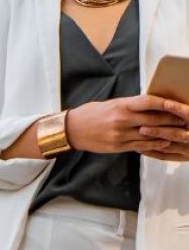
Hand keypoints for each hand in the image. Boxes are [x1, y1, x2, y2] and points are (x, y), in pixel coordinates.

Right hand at [65, 94, 183, 156]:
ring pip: (150, 135)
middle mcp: (121, 120)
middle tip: (185, 119)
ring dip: (167, 134)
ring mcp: (120, 135)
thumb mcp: (109, 104)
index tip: (176, 104)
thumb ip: (128, 106)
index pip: (147, 102)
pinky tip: (165, 142)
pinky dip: (155, 144)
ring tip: (180, 132)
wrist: (72, 129)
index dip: (164, 103)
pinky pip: (141, 146)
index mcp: (119, 105)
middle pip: (153, 119)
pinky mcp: (118, 146)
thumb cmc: (90, 114)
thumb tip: (149, 104)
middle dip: (171, 120)